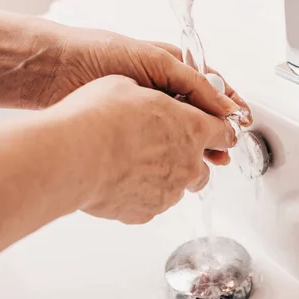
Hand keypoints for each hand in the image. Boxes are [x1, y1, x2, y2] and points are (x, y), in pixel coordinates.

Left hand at [36, 27, 251, 164]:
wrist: (55, 71)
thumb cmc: (100, 54)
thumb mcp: (156, 62)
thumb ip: (192, 83)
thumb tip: (224, 105)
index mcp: (172, 65)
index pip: (210, 84)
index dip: (228, 102)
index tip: (242, 120)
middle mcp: (162, 87)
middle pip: (199, 110)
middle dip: (216, 129)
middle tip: (228, 146)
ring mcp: (146, 108)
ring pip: (181, 128)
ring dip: (198, 143)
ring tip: (212, 159)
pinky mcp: (129, 127)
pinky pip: (160, 141)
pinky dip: (173, 150)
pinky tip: (180, 160)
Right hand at [45, 75, 235, 223]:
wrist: (74, 155)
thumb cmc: (100, 117)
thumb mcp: (127, 86)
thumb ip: (150, 98)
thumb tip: (145, 99)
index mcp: (191, 127)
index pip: (224, 132)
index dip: (221, 130)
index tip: (218, 133)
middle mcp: (187, 163)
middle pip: (204, 167)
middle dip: (191, 158)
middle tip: (166, 147)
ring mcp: (168, 192)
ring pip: (177, 187)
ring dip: (166, 177)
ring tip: (135, 164)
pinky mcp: (145, 212)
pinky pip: (151, 203)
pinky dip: (141, 194)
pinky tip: (120, 180)